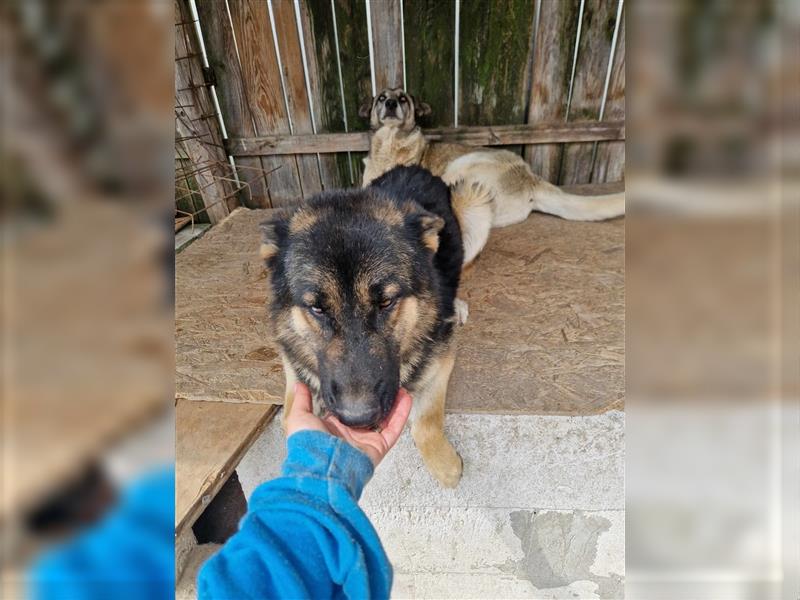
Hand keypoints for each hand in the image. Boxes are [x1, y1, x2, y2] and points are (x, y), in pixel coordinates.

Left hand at [286, 382, 411, 465]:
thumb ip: (302, 401)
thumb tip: (299, 384)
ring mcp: (366, 440)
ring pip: (385, 419)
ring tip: (400, 388)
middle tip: (385, 384)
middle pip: (370, 414)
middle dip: (379, 400)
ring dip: (394, 405)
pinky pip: (393, 428)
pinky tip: (406, 398)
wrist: (320, 466)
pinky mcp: (378, 446)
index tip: (364, 382)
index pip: (348, 409)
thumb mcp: (300, 417)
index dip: (357, 396)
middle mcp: (352, 434)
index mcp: (334, 428)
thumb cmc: (308, 445)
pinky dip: (401, 414)